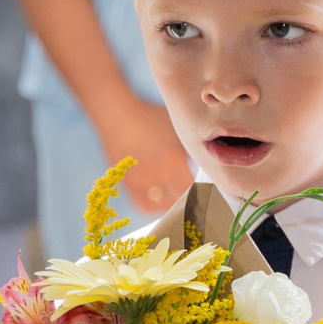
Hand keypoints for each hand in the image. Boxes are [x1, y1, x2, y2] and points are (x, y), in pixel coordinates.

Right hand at [96, 99, 194, 215]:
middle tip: (194, 202)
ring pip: (163, 204)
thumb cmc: (150, 117)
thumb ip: (187, 148)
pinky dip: (154, 208)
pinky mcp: (128, 182)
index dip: (200, 192)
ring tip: (178, 203)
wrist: (118, 114)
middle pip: (180, 198)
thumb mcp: (175, 128)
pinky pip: (144, 205)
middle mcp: (160, 173)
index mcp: (175, 160)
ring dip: (172, 205)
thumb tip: (199, 162)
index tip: (204, 193)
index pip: (194, 187)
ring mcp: (143, 179)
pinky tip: (160, 205)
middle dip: (189, 200)